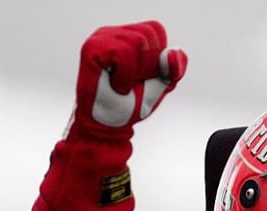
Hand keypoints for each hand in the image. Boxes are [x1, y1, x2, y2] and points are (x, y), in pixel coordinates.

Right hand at [68, 20, 187, 140]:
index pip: (156, 30)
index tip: (145, 76)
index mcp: (130, 36)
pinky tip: (116, 85)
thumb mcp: (163, 84)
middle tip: (132, 82)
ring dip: (136, 72)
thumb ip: (175, 68)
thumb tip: (171, 52)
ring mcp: (101, 38)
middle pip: (148, 34)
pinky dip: (125, 75)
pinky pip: (122, 53)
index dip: (158, 57)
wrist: (112, 124)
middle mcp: (114, 33)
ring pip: (137, 42)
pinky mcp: (92, 49)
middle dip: (148, 66)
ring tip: (122, 84)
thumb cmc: (133, 103)